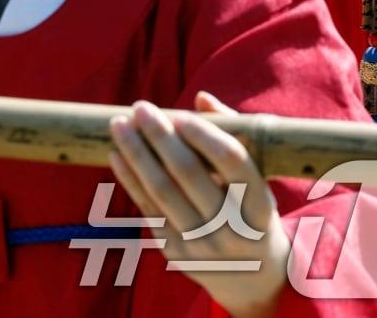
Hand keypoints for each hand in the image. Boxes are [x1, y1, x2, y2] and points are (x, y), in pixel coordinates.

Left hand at [109, 93, 289, 317]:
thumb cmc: (252, 212)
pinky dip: (129, 179)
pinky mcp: (175, 253)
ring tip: (118, 124)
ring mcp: (202, 244)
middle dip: (160, 136)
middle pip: (189, 174)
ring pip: (161, 191)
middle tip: (140, 107)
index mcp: (260, 206)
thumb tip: (202, 97)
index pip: (232, 163)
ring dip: (136, 153)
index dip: (204, 135)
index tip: (179, 113)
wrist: (253, 278)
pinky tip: (116, 154)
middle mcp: (233, 229)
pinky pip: (147, 209)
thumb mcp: (258, 181)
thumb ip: (234, 135)